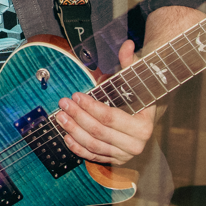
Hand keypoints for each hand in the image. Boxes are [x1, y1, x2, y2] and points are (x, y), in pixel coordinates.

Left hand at [55, 38, 154, 164]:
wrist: (145, 120)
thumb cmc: (138, 98)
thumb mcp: (136, 81)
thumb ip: (130, 63)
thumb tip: (127, 44)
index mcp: (144, 126)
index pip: (111, 117)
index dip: (90, 106)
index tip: (76, 95)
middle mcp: (136, 144)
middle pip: (99, 131)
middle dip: (78, 116)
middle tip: (63, 103)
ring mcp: (125, 155)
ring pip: (94, 145)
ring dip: (73, 131)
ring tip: (60, 117)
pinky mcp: (115, 160)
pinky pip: (93, 156)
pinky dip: (78, 148)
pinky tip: (66, 136)